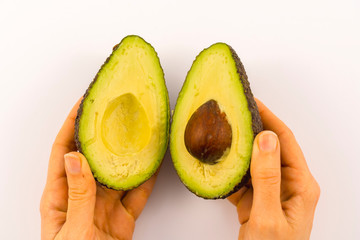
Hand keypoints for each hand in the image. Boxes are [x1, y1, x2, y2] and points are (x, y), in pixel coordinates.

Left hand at [40, 99, 157, 239]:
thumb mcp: (74, 231)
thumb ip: (78, 195)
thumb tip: (76, 157)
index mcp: (59, 198)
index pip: (63, 152)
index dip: (71, 126)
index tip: (83, 104)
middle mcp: (81, 197)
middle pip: (93, 158)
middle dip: (104, 134)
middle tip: (116, 113)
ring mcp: (103, 207)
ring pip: (118, 173)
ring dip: (128, 155)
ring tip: (138, 134)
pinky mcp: (122, 219)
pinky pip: (136, 194)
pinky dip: (146, 179)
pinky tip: (152, 164)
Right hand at [228, 99, 319, 239]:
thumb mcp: (268, 217)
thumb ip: (267, 178)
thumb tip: (266, 139)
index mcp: (300, 185)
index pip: (285, 141)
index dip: (269, 118)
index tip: (253, 102)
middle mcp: (288, 185)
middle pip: (269, 148)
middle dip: (251, 130)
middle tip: (234, 114)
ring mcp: (271, 193)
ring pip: (254, 162)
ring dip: (239, 149)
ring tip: (223, 133)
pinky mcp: (256, 202)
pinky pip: (243, 179)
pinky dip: (231, 171)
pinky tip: (219, 164)